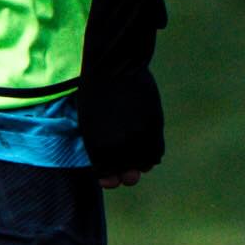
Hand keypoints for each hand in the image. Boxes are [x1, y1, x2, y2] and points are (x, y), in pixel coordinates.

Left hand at [78, 67, 162, 191]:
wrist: (114, 67)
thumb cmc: (95, 91)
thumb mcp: (87, 123)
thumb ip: (98, 145)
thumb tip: (109, 160)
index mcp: (97, 147)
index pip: (105, 175)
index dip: (108, 178)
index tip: (110, 176)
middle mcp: (119, 147)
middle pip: (127, 175)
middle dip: (126, 174)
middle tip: (126, 169)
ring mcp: (139, 137)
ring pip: (145, 165)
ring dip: (141, 163)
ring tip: (136, 152)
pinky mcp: (155, 127)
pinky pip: (157, 152)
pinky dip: (152, 153)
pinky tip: (146, 144)